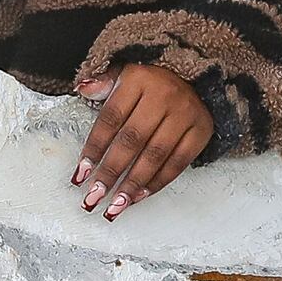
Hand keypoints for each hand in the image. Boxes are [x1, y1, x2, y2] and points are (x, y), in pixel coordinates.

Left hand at [70, 64, 216, 218]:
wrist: (196, 80)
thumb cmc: (152, 84)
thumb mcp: (126, 74)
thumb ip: (103, 83)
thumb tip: (83, 89)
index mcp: (139, 80)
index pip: (110, 119)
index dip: (94, 149)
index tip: (80, 174)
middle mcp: (164, 96)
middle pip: (131, 141)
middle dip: (110, 173)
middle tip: (93, 197)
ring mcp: (185, 114)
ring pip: (154, 156)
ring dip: (132, 185)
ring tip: (115, 206)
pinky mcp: (201, 131)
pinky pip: (177, 163)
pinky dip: (157, 183)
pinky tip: (138, 196)